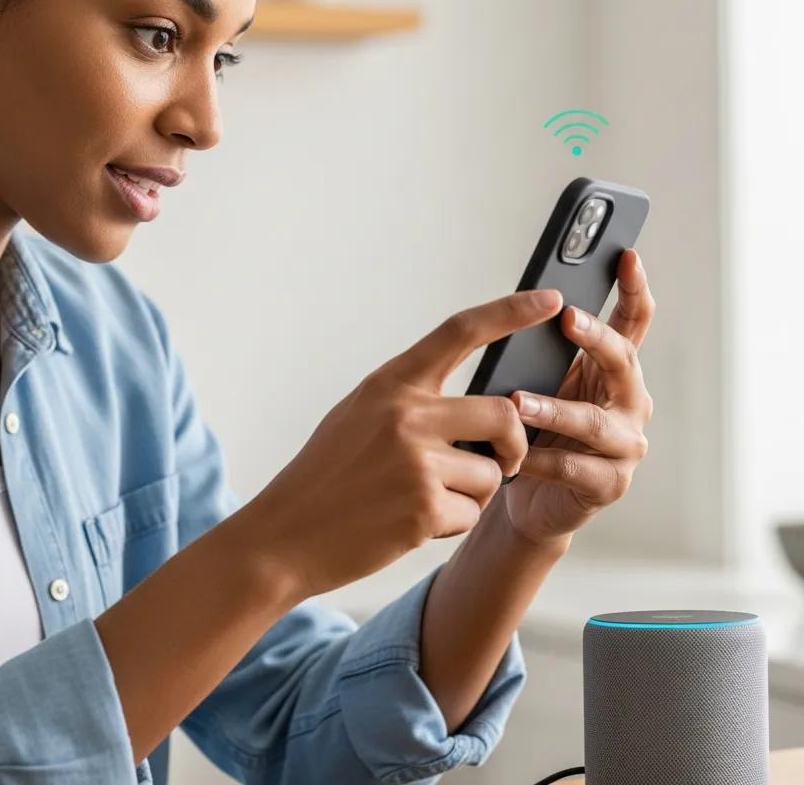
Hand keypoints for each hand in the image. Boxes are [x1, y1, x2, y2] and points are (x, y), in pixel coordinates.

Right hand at [246, 288, 564, 598]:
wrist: (284, 535)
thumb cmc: (324, 476)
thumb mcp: (358, 416)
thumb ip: (411, 401)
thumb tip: (475, 404)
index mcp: (390, 384)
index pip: (460, 332)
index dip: (511, 312)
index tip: (550, 299)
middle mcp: (405, 414)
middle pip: (502, 413)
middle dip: (513, 444)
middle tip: (504, 460)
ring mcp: (416, 461)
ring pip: (491, 472)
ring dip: (472, 493)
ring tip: (425, 499)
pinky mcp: (424, 508)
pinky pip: (471, 512)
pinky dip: (451, 523)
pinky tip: (411, 523)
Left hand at [502, 248, 655, 546]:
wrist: (531, 497)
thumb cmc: (534, 430)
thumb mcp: (539, 379)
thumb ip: (542, 348)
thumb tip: (520, 302)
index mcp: (612, 369)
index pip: (633, 322)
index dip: (634, 289)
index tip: (626, 256)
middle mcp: (628, 402)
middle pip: (623, 362)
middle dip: (596, 337)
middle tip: (567, 318)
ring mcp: (624, 446)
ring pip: (596, 421)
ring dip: (556, 410)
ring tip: (519, 403)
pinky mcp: (608, 484)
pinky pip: (575, 469)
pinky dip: (543, 461)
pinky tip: (516, 457)